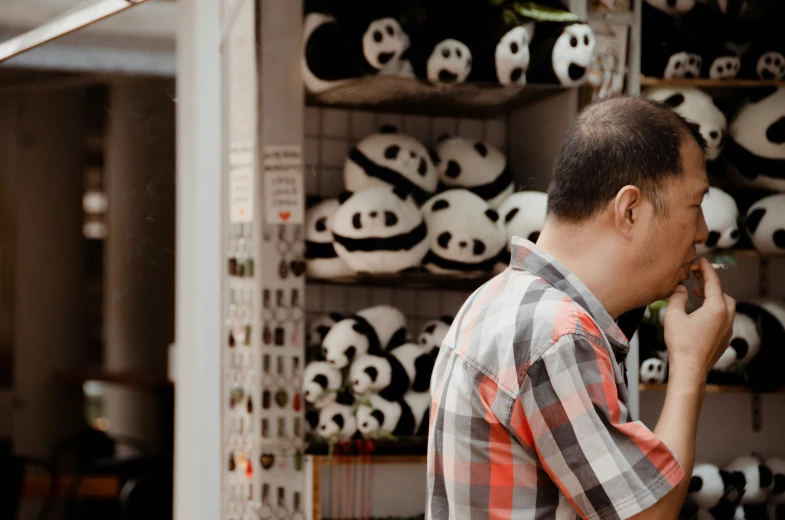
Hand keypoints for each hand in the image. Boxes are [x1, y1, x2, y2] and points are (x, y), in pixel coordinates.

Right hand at [662, 257, 735, 379]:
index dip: (706, 270)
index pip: (713, 283)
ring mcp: (727, 329)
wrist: (690, 369)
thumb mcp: (673, 316)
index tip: (702, 262)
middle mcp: (726, 317)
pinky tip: (699, 314)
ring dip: (712, 298)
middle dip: (710, 285)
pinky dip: (714, 310)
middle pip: (722, 294)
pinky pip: (723, 318)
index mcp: (716, 308)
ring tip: (696, 295)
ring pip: (724, 306)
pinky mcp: (724, 338)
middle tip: (697, 278)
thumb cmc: (682, 345)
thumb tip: (680, 289)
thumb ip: (677, 297)